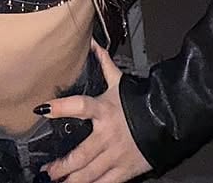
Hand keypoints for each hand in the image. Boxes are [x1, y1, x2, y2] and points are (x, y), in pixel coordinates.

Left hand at [36, 39, 152, 182]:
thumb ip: (104, 64)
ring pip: (90, 173)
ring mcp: (117, 155)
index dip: (60, 108)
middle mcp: (108, 135)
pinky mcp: (126, 169)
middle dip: (61, 166)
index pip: (79, 106)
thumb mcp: (119, 82)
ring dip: (72, 180)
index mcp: (104, 110)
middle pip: (80, 154)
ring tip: (57, 182)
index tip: (41, 109)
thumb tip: (93, 43)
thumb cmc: (140, 101)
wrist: (170, 120)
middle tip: (47, 171)